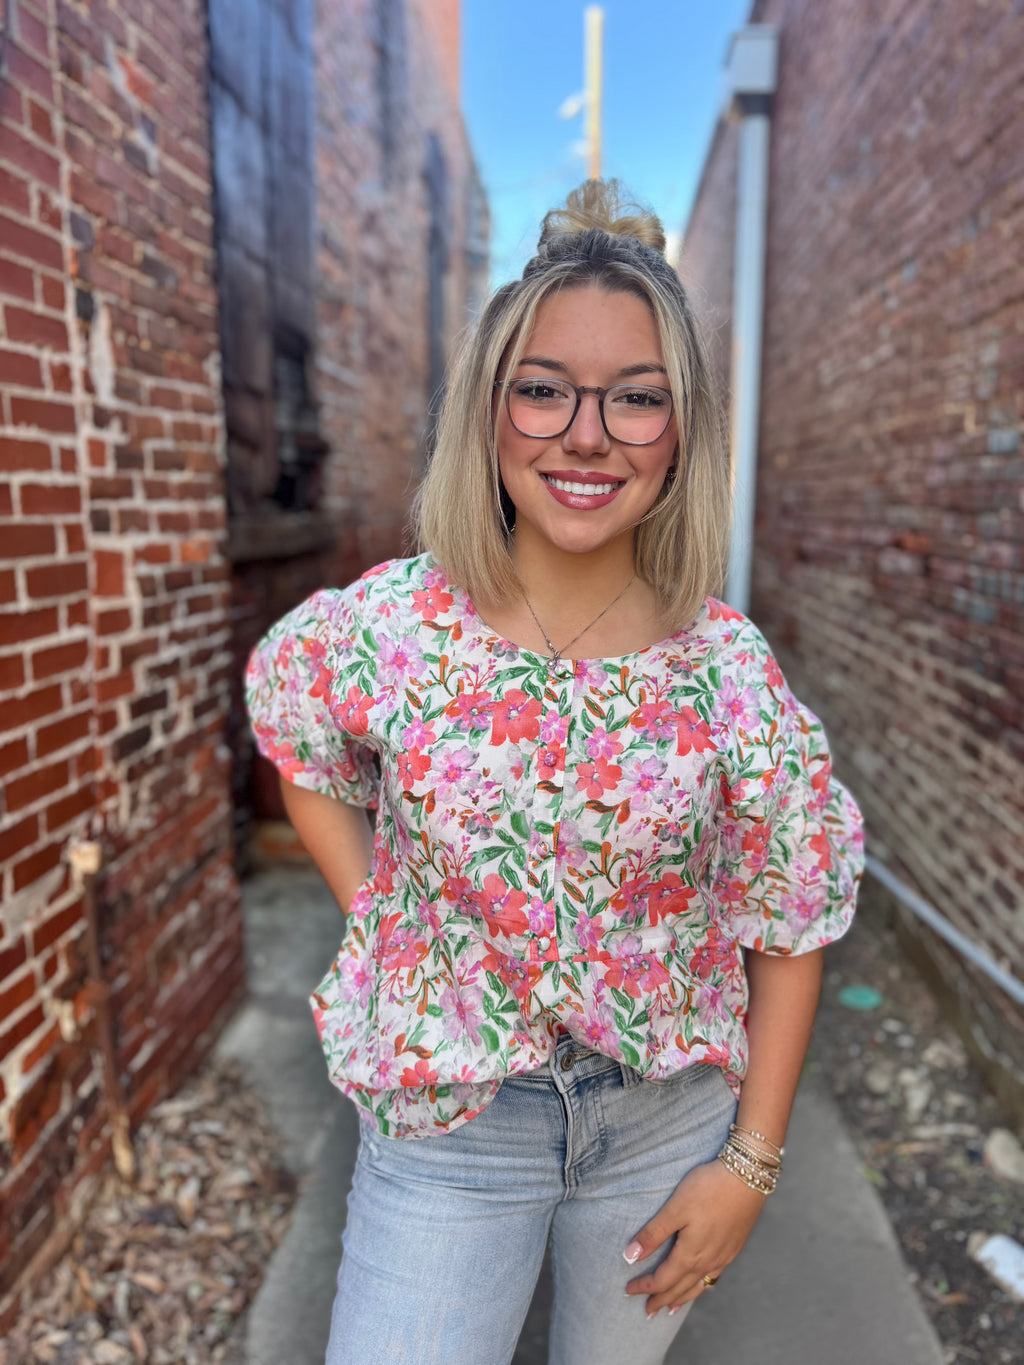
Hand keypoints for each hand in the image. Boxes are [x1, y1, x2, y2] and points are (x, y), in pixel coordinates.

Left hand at [623, 1159, 765, 1317]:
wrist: (748, 1177)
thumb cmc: (708, 1188)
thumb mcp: (675, 1208)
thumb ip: (654, 1233)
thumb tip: (630, 1257)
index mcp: (690, 1254)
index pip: (662, 1279)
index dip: (644, 1286)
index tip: (628, 1290)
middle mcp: (708, 1261)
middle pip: (680, 1288)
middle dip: (662, 1299)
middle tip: (647, 1311)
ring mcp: (724, 1256)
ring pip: (699, 1285)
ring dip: (683, 1298)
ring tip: (672, 1309)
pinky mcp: (734, 1247)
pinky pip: (714, 1276)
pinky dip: (702, 1285)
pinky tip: (702, 1282)